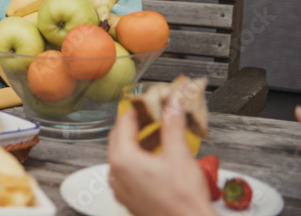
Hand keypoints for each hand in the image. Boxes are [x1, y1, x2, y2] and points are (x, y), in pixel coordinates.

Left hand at [107, 94, 214, 215]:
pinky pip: (129, 171)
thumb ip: (173, 124)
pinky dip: (140, 160)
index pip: (123, 122)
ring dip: (140, 142)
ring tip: (160, 135)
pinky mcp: (129, 197)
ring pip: (124, 155)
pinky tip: (158, 158)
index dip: (138, 108)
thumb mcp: (179, 154)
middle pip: (121, 137)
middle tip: (155, 115)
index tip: (150, 101)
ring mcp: (121, 187)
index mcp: (123, 159)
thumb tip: (173, 103)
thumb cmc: (184, 200)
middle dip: (138, 124)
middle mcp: (116, 173)